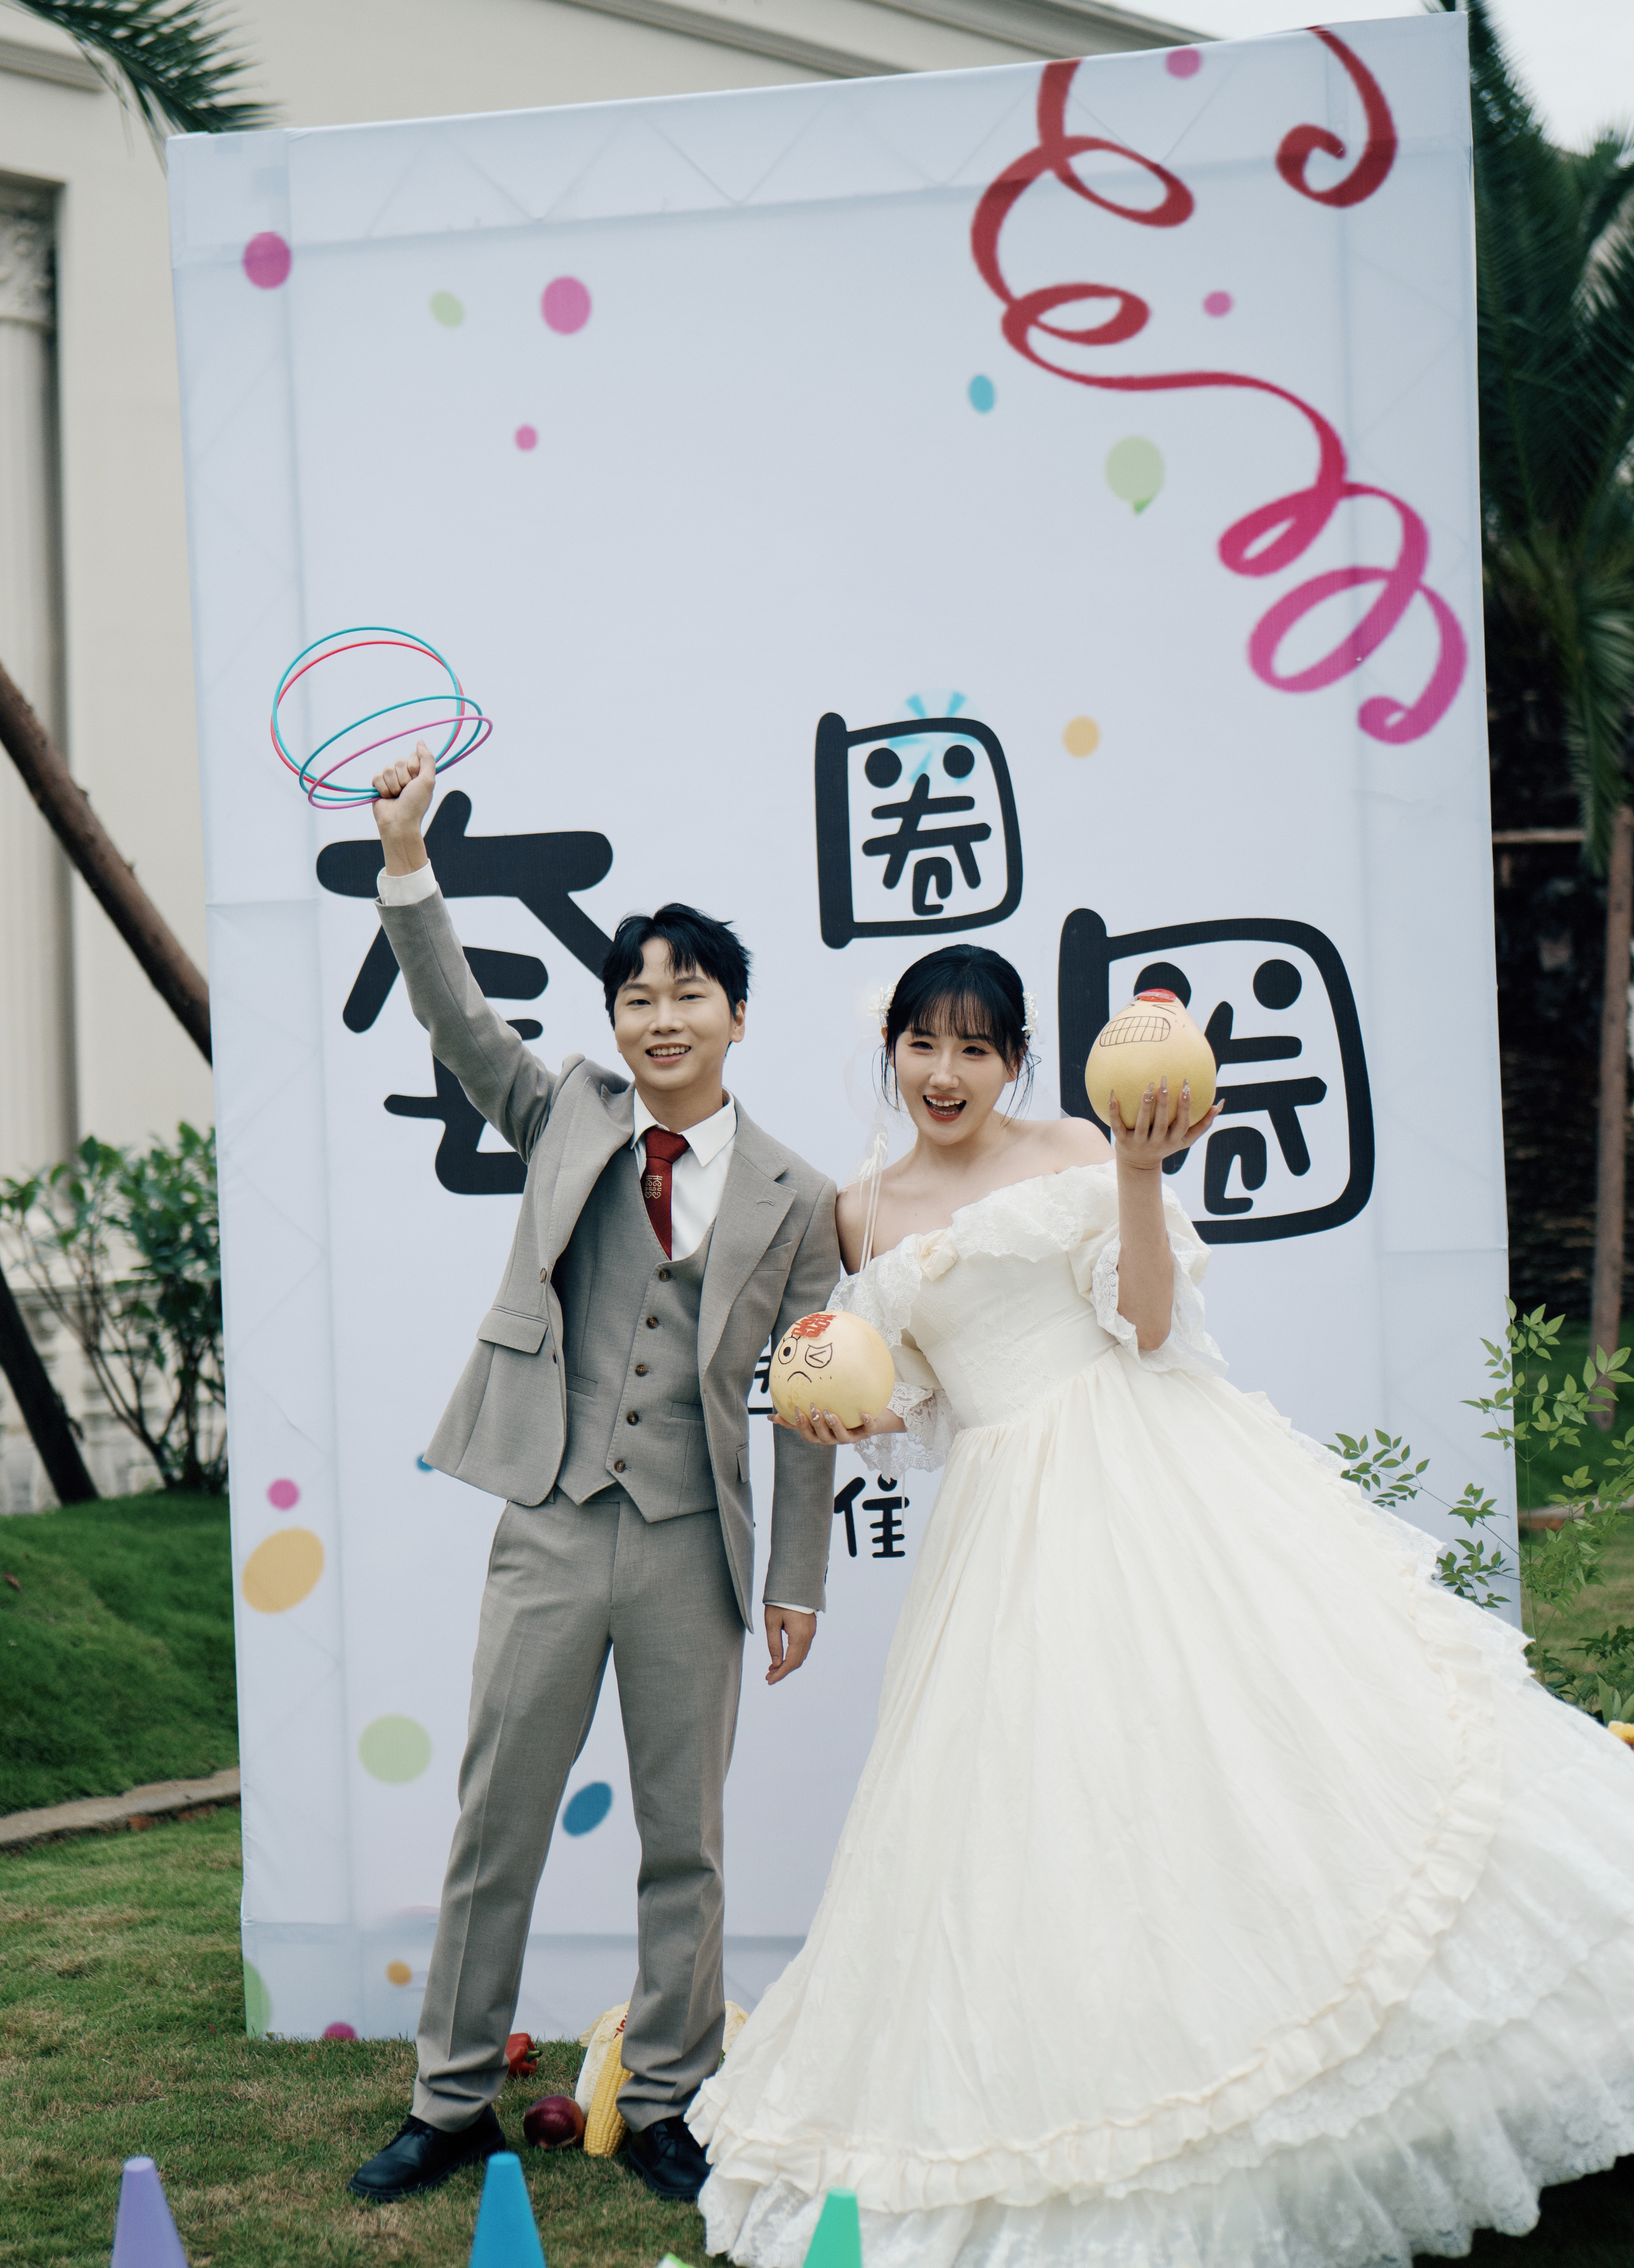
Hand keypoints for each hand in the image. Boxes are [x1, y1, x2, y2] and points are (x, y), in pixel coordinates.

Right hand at [371, 738, 436, 872]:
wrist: (399, 822)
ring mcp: (391, 781)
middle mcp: (405, 776)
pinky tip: (387, 798)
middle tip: (406, 792)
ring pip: (388, 769)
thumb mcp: (428, 780)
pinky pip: (377, 777)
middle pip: (399, 762)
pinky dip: (382, 788)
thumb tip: (420, 741)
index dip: (414, 768)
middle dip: (403, 778)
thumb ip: (427, 759)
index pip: (413, 756)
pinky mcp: (378, 786)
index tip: (416, 781)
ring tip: (397, 797)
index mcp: (418, 774)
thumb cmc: (415, 804)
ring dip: (393, 785)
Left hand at [764, 1605, 815, 1684]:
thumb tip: (776, 1664)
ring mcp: (811, 1632)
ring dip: (788, 1663)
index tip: (769, 1681)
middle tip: (768, 1676)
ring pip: (801, 1655)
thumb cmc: (780, 1601)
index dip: (780, 1674)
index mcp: (799, 1636)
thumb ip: (774, 1645)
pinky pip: (803, 1647)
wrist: (795, 1583)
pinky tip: (782, 1655)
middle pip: (797, 1661)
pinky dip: (793, 1655)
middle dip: (783, 1670)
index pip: (791, 1663)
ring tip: (772, 1668)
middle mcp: (809, 1636)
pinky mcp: (810, 1627)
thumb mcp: (771, 1622)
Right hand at [771, 1406, 907, 1447]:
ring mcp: (852, 1436)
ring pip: (842, 1437)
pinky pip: (868, 1429)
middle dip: (817, 1425)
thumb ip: (798, 1416)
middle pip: (823, 1438)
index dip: (801, 1425)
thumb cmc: (840, 1416)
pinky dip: (866, 1422)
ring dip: (835, 1426)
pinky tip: (863, 1413)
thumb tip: (771, 1417)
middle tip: (813, 1410)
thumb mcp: (818, 1415)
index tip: (797, 1410)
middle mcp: (835, 1438)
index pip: (808, 1434)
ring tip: (830, 1414)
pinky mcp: (868, 1431)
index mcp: (823, 1435)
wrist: (872, 1420)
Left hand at [1108, 1079, 1221, 1171]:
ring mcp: (1139, 1143)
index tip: (1186, 1087)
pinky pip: (1118, 1126)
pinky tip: (1113, 1096)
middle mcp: (1158, 1143)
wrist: (1138, 1164)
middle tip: (1164, 1082)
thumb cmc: (1166, 1144)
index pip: (1182, 1124)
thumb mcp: (1185, 1138)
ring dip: (1144, 1107)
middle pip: (1162, 1124)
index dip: (1185, 1107)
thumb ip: (1203, 1123)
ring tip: (1147, 1088)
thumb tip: (1220, 1104)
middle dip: (1163, 1104)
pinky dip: (1114, 1112)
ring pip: (1142, 1125)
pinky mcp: (1122, 1141)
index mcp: (1174, 1140)